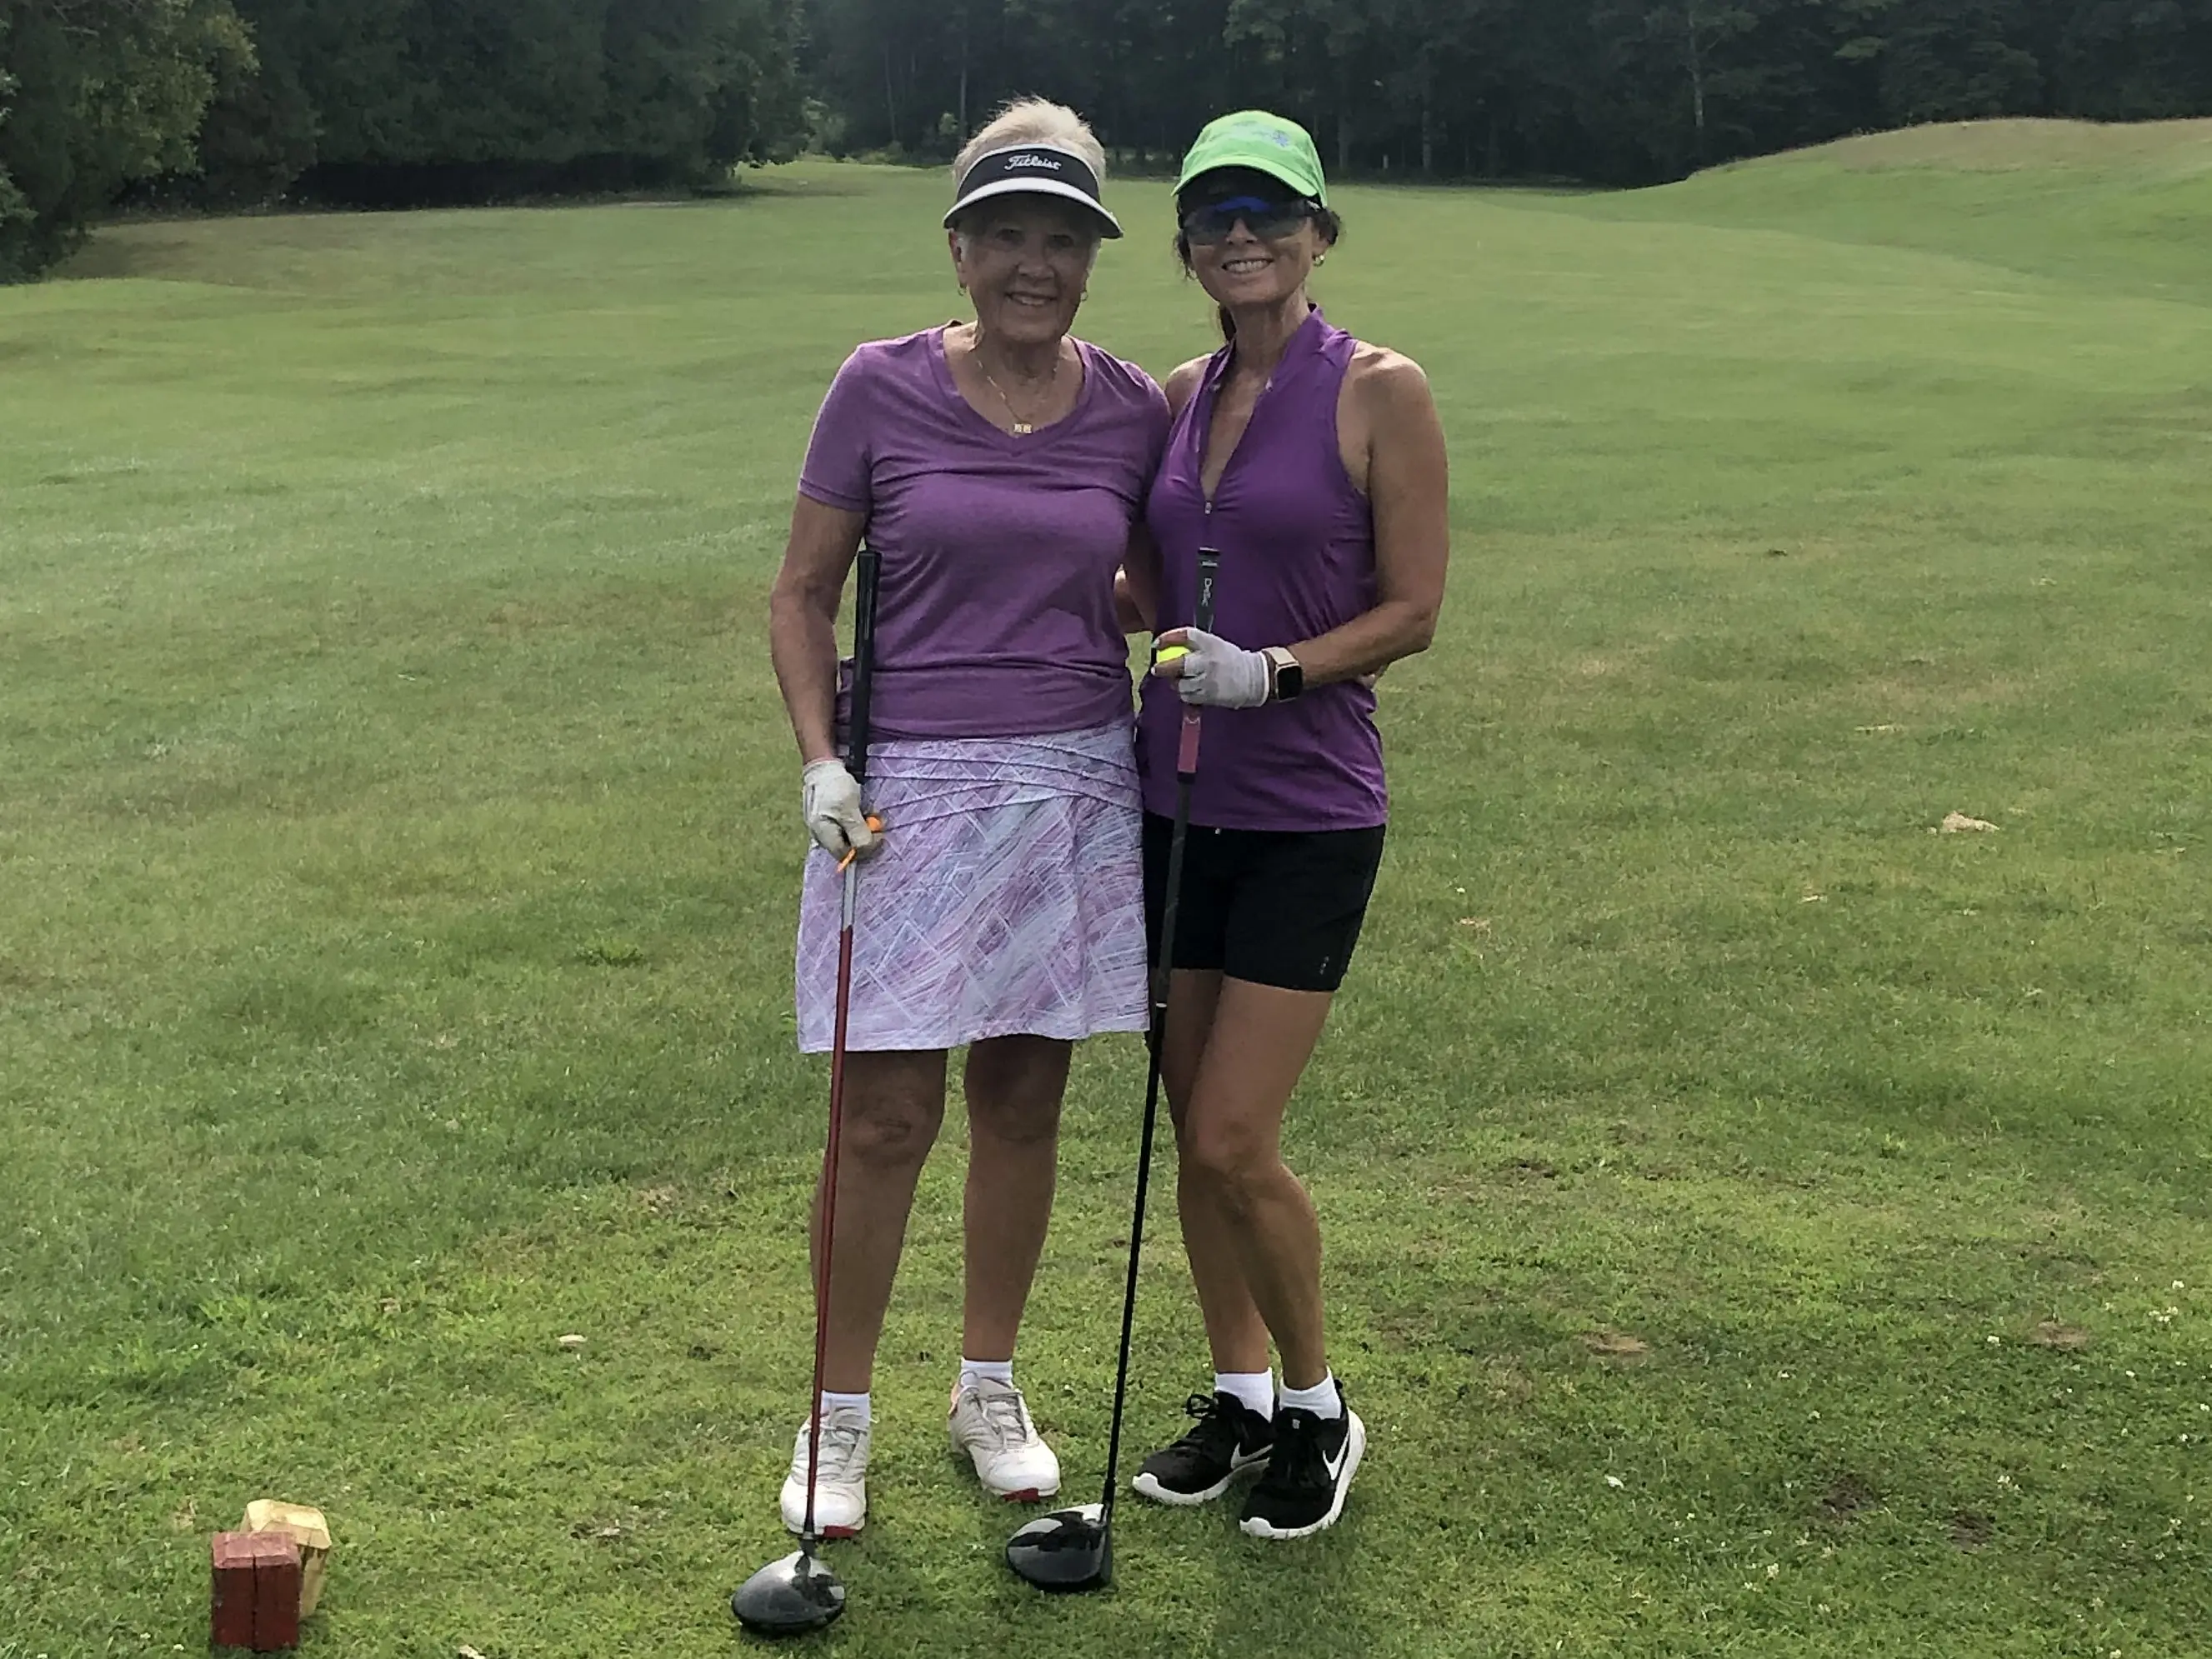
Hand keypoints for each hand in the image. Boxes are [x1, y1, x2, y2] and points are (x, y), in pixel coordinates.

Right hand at [801, 759, 881, 858]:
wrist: (824, 766)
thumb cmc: (834, 786)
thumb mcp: (848, 810)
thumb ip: (856, 832)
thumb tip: (864, 850)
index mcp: (823, 834)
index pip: (845, 855)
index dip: (863, 849)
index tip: (877, 835)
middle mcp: (822, 834)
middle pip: (848, 846)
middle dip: (865, 835)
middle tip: (875, 821)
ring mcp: (826, 826)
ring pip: (850, 836)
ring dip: (864, 826)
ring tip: (870, 813)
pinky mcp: (831, 818)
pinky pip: (848, 826)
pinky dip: (858, 819)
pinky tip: (864, 809)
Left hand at [1153, 627, 1270, 708]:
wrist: (1255, 678)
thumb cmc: (1230, 659)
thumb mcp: (1214, 644)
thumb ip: (1193, 643)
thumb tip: (1163, 645)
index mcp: (1211, 643)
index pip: (1186, 635)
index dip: (1168, 638)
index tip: (1156, 644)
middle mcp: (1209, 661)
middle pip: (1180, 664)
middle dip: (1164, 668)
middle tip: (1157, 668)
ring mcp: (1209, 680)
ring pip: (1181, 684)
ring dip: (1175, 683)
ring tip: (1178, 680)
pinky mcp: (1210, 696)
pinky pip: (1188, 696)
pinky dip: (1184, 694)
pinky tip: (1189, 689)